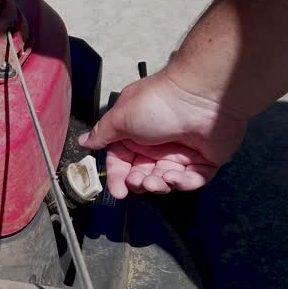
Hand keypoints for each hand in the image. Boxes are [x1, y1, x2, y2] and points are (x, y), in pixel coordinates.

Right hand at [77, 70, 246, 198]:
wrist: (200, 97)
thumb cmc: (159, 102)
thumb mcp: (121, 117)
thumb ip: (102, 134)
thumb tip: (83, 140)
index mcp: (135, 132)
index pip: (121, 161)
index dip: (118, 177)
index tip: (118, 190)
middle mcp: (157, 143)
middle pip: (142, 174)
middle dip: (139, 182)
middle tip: (139, 181)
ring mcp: (181, 151)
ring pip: (166, 180)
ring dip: (159, 184)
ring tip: (157, 179)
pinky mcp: (204, 159)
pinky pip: (193, 180)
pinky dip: (184, 183)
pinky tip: (177, 176)